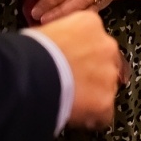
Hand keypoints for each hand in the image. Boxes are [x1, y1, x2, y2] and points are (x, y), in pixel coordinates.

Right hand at [35, 10, 123, 128]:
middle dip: (92, 73)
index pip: (94, 38)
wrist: (33, 72)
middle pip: (105, 62)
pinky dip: (92, 117)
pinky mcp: (106, 100)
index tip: (73, 61)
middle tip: (72, 82)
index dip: (82, 53)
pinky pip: (103, 112)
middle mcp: (106, 46)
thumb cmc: (31, 50)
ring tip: (70, 100)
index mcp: (90, 23)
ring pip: (106, 88)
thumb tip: (55, 46)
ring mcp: (108, 74)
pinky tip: (76, 116)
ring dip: (93, 95)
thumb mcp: (47, 30)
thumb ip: (61, 37)